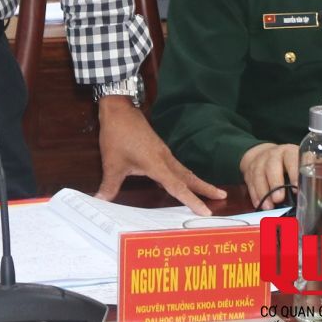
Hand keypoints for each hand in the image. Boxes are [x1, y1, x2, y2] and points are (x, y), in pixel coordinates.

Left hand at [94, 97, 224, 214]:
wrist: (119, 110)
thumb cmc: (117, 136)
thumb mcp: (111, 163)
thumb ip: (109, 185)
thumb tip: (99, 201)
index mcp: (156, 164)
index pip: (177, 186)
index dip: (192, 200)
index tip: (207, 211)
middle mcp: (164, 158)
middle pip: (188, 177)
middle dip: (204, 188)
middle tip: (222, 196)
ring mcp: (163, 153)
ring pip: (183, 170)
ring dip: (195, 181)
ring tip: (209, 191)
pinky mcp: (159, 149)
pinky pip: (175, 166)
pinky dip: (182, 176)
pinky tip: (180, 182)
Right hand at [238, 142, 299, 209]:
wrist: (265, 154)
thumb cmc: (289, 164)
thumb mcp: (302, 163)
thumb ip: (316, 176)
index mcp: (290, 152)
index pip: (292, 159)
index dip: (294, 172)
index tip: (296, 187)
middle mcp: (274, 155)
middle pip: (272, 166)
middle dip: (275, 183)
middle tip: (279, 199)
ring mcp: (260, 162)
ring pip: (259, 174)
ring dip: (263, 191)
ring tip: (269, 206)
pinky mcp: (250, 170)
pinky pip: (250, 182)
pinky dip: (254, 194)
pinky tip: (259, 204)